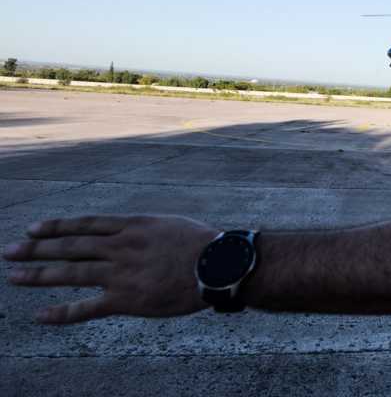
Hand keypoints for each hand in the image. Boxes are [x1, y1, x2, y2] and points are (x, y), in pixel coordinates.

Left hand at [3, 215, 219, 323]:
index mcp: (132, 227)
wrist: (219, 266)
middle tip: (10, 252)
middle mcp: (120, 247)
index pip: (85, 225)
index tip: (34, 229)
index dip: (56, 226)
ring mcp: (121, 273)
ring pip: (71, 273)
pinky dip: (62, 312)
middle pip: (70, 247)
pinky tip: (41, 315)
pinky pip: (88, 307)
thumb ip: (144, 230)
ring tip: (15, 277)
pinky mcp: (127, 299)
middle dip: (36, 249)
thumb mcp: (169, 225)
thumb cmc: (203, 245)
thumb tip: (130, 232)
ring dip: (39, 275)